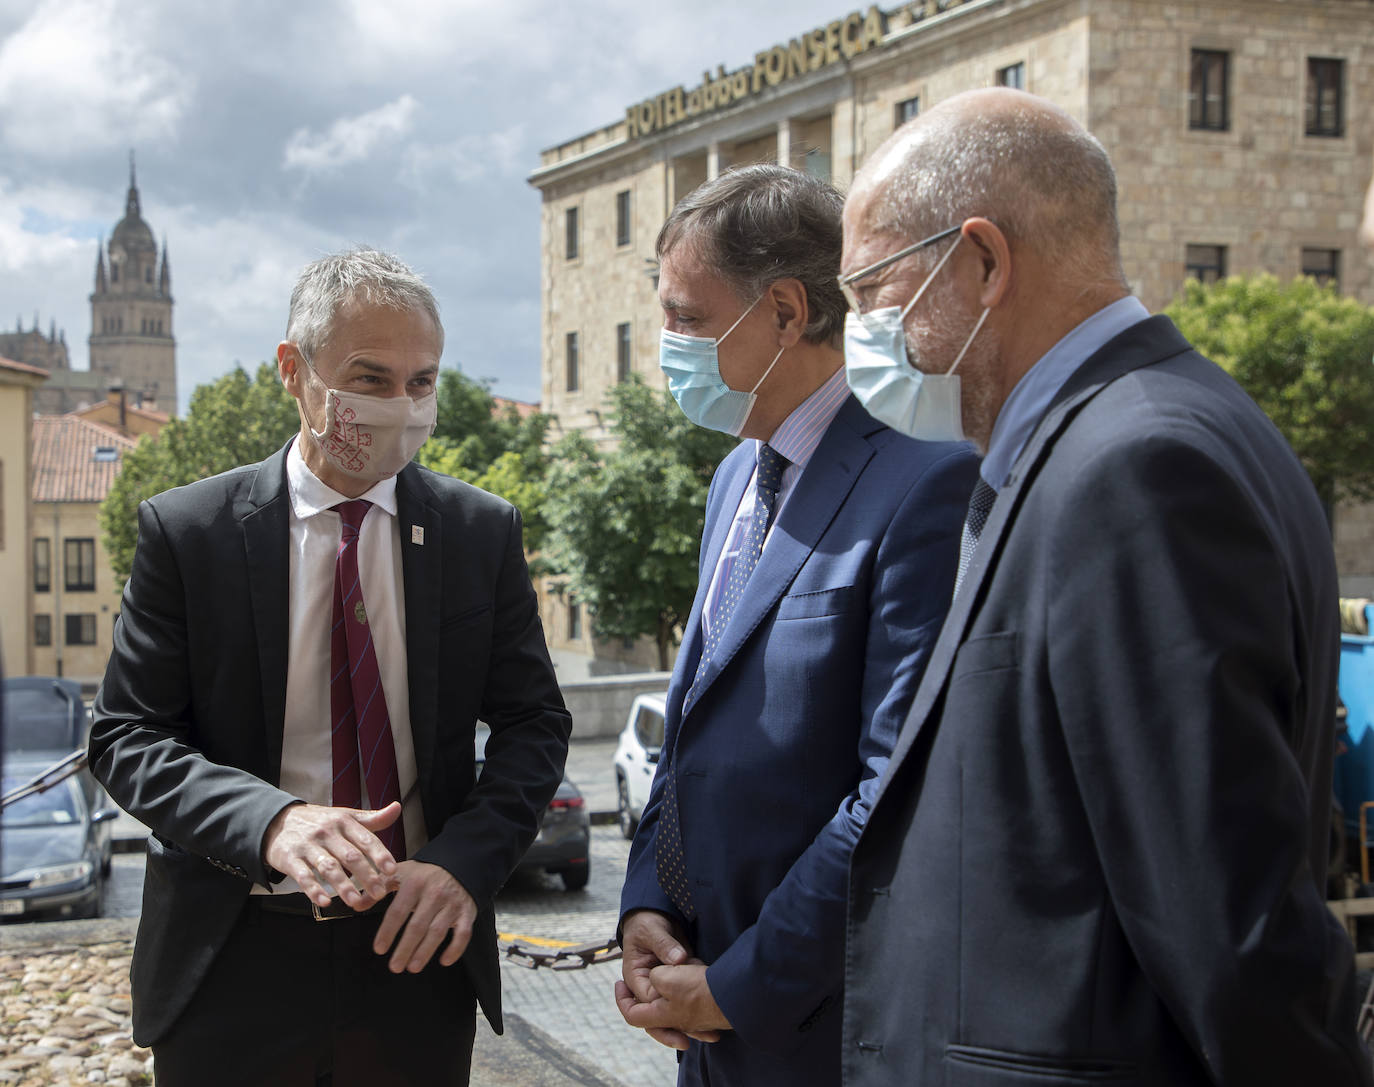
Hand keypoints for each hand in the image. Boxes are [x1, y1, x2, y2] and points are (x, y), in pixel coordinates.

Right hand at [262, 801, 400, 908]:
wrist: (279, 821)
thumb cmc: (321, 822)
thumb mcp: (346, 816)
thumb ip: (372, 818)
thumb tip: (397, 808)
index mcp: (344, 822)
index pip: (366, 839)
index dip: (380, 854)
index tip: (392, 870)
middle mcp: (327, 833)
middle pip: (350, 856)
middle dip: (366, 875)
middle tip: (379, 893)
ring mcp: (308, 846)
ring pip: (328, 867)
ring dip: (343, 885)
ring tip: (356, 901)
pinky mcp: (290, 859)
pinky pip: (303, 876)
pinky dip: (314, 890)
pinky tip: (325, 902)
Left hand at [372, 860, 476, 973]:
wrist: (459, 863)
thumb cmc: (424, 873)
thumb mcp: (399, 873)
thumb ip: (378, 889)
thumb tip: (356, 905)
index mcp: (415, 883)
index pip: (398, 911)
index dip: (388, 932)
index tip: (379, 949)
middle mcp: (434, 893)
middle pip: (418, 925)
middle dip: (405, 948)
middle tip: (394, 967)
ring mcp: (452, 903)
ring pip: (438, 931)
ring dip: (424, 952)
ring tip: (412, 967)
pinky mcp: (467, 912)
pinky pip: (463, 933)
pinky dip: (456, 949)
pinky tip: (444, 961)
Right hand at [616, 911, 720, 1048]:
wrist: (656, 919)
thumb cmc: (649, 924)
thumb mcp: (653, 931)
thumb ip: (664, 945)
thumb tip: (678, 960)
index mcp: (634, 977)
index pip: (646, 998)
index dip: (661, 1005)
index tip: (679, 1009)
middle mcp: (647, 988)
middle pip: (653, 1019)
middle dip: (670, 1032)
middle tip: (686, 1042)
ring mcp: (662, 991)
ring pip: (671, 1017)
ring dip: (688, 1028)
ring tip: (709, 1036)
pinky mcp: (676, 988)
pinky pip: (683, 1006)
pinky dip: (697, 1015)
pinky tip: (714, 1023)